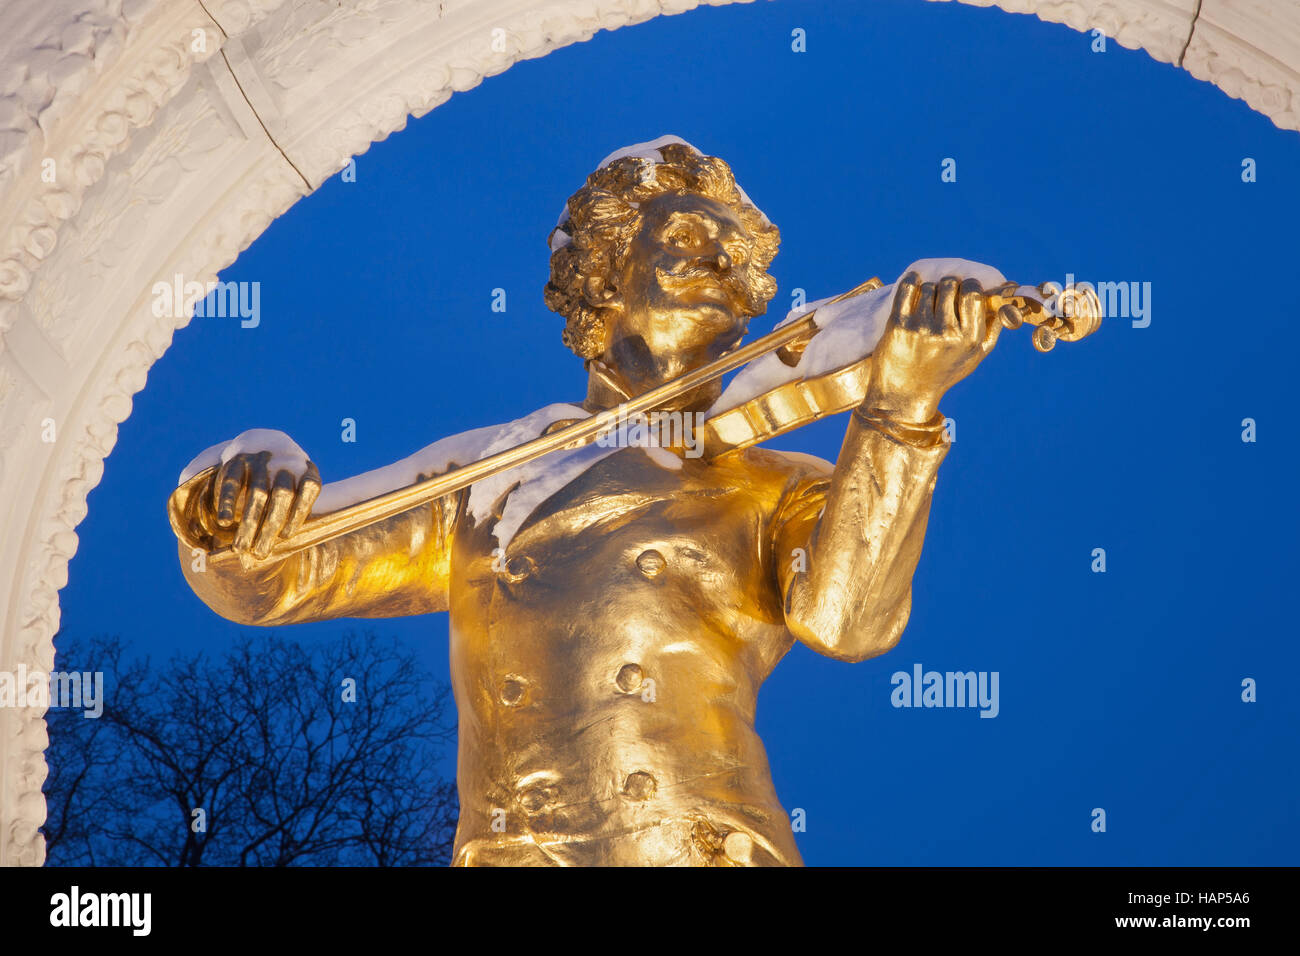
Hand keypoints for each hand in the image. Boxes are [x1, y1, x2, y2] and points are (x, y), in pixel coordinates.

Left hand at [181, 430, 320, 560]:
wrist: (276, 447)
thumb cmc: (241, 472)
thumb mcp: (218, 472)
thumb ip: (198, 477)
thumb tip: (182, 485)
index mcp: (238, 457)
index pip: (231, 478)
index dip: (227, 500)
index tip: (224, 523)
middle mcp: (264, 458)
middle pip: (258, 493)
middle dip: (250, 524)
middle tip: (241, 550)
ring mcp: (289, 463)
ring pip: (282, 495)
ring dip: (272, 525)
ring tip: (262, 550)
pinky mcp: (310, 471)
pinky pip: (307, 492)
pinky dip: (298, 514)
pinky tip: (286, 534)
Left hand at [862, 272, 1018, 421]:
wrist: (904, 393)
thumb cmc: (942, 371)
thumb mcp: (974, 356)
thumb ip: (992, 328)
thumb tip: (1004, 299)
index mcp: (969, 340)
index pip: (973, 293)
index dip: (969, 285)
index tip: (964, 288)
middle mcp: (946, 333)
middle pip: (951, 284)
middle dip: (948, 286)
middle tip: (944, 296)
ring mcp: (921, 328)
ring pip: (929, 286)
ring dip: (929, 289)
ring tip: (927, 304)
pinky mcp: (898, 325)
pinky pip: (907, 287)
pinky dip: (911, 281)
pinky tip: (914, 283)